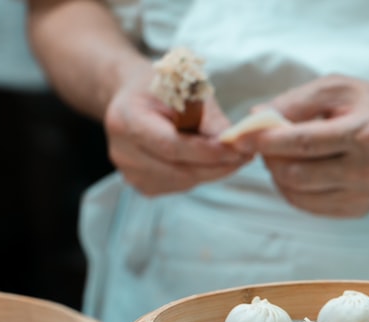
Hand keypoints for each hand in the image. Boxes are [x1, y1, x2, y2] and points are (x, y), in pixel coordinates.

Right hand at [104, 64, 250, 196]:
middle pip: (179, 170)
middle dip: (217, 166)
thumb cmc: (163, 88)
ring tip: (231, 156)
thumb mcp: (187, 90)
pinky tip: (206, 160)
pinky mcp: (141, 184)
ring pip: (183, 181)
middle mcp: (123, 151)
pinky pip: (178, 186)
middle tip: (245, 156)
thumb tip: (235, 145)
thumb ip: (210, 120)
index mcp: (127, 119)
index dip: (207, 152)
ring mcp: (130, 172)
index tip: (237, 150)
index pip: (172, 146)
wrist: (132, 98)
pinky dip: (198, 175)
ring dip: (211, 171)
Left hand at [235, 75, 368, 217]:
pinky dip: (293, 189)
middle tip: (267, 142)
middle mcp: (365, 170)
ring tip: (285, 154)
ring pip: (297, 194)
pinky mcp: (359, 210)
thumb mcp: (339, 89)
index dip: (267, 141)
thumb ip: (296, 101)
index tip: (240, 137)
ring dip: (279, 174)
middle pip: (295, 174)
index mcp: (362, 134)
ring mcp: (363, 195)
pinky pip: (308, 206)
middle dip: (270, 158)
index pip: (303, 143)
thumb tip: (255, 119)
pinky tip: (299, 171)